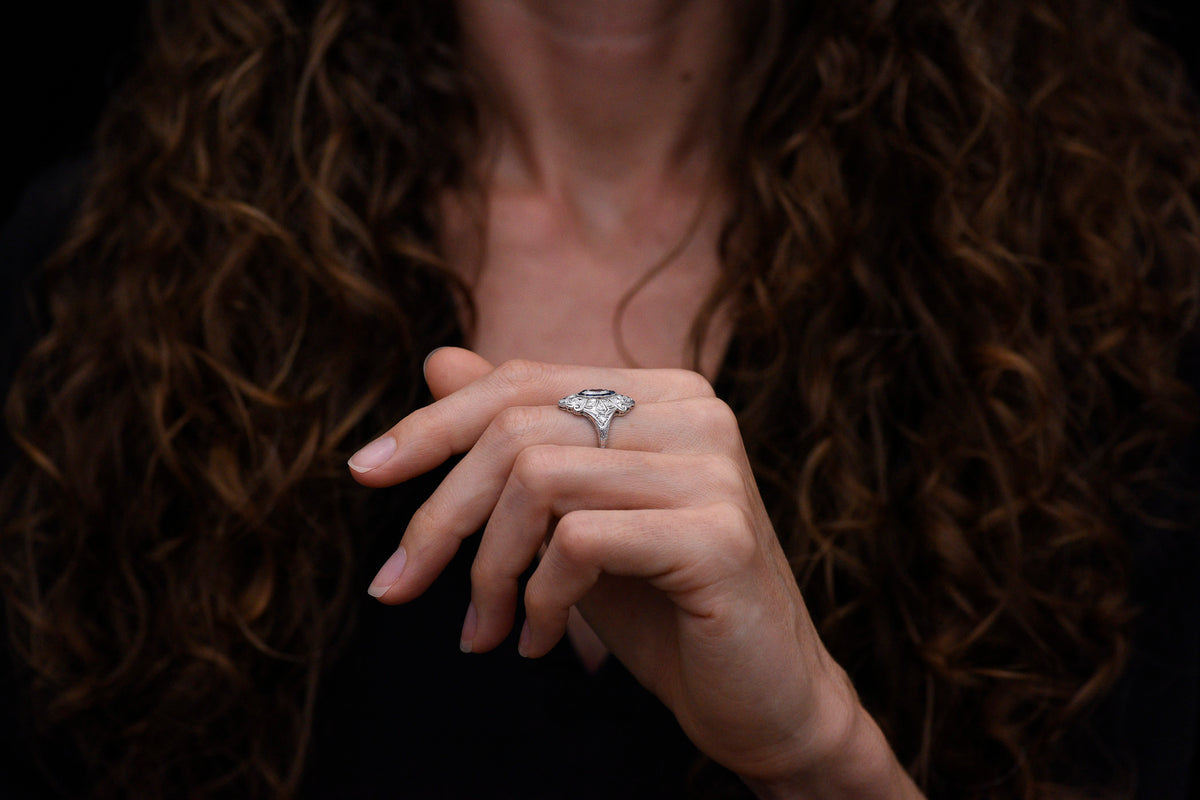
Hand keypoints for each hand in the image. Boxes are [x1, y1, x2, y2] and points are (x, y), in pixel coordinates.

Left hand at [349, 348, 919, 797]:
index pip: (522, 381)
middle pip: (517, 429)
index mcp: (663, 394)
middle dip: (440, 516)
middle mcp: (696, 411)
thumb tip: (438, 359)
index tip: (363, 473)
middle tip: (398, 587)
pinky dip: (540, 600)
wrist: (761, 700)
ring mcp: (713, 467)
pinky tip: (543, 644)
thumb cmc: (663, 608)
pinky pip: (578, 540)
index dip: (432, 425)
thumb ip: (519, 439)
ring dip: (487, 571)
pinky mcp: (717, 532)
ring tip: (485, 631)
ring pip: (537, 479)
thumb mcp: (572, 518)